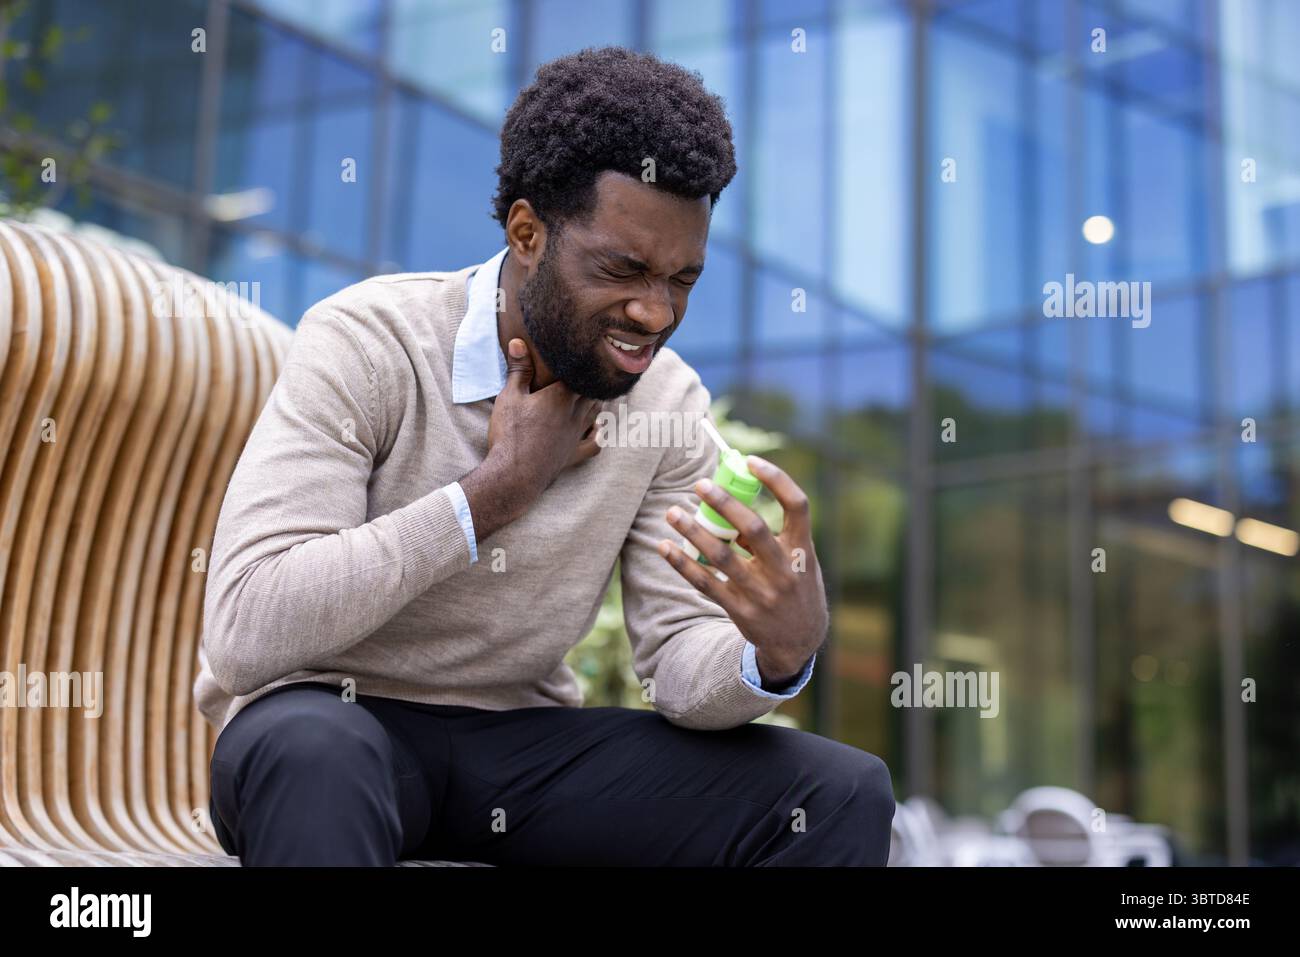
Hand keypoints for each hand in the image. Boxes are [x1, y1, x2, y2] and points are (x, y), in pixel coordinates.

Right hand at [486, 338, 602, 485]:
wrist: (514, 474)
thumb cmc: (510, 434)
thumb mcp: (509, 396)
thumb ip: (518, 369)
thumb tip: (518, 341)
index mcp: (562, 395)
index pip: (580, 372)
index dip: (581, 362)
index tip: (580, 352)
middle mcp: (576, 413)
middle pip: (591, 390)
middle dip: (589, 379)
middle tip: (586, 368)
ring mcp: (577, 435)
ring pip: (595, 412)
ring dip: (595, 400)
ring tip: (591, 390)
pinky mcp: (574, 454)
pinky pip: (594, 443)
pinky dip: (598, 434)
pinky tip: (596, 428)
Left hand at [657, 455, 827, 683]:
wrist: (799, 642)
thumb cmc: (796, 587)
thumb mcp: (799, 562)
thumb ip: (773, 536)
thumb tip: (731, 506)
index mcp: (802, 551)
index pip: (797, 505)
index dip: (776, 479)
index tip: (750, 461)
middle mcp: (784, 570)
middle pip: (753, 528)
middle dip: (725, 503)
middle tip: (700, 483)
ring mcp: (761, 592)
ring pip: (722, 556)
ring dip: (693, 531)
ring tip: (672, 512)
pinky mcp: (739, 609)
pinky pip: (705, 583)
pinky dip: (682, 564)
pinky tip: (664, 547)